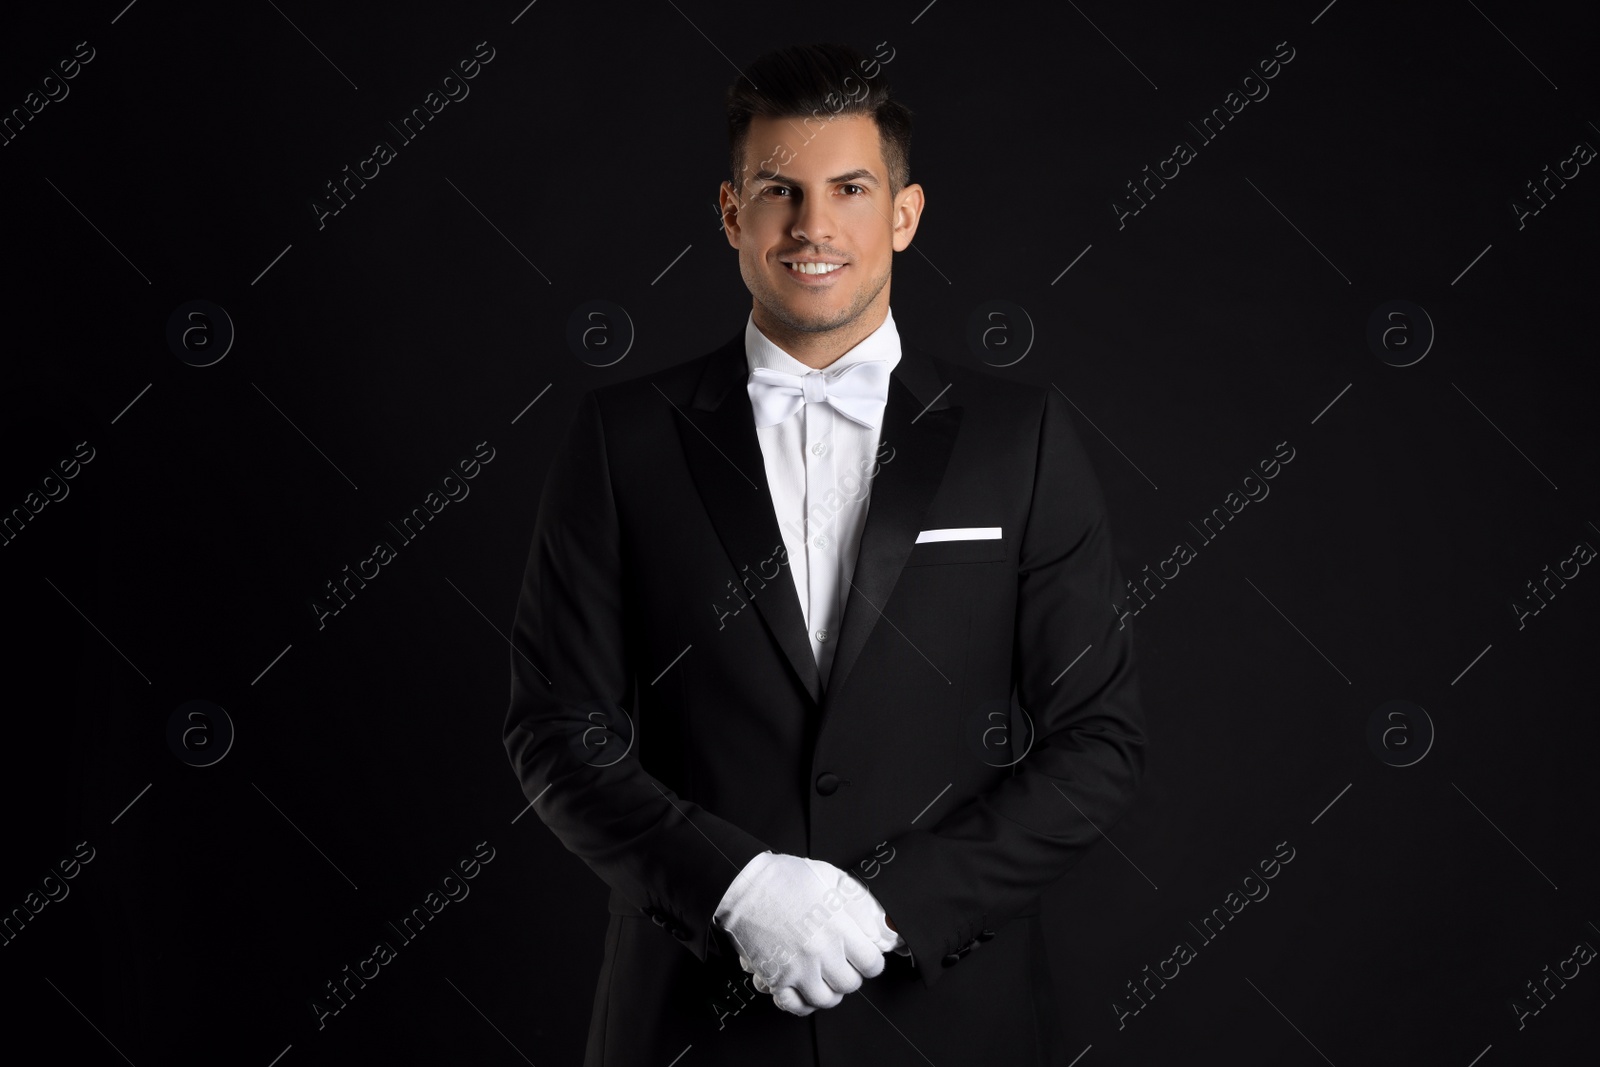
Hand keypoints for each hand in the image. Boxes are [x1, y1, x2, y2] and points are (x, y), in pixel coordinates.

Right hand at [715, 852, 885, 1014]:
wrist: (742, 883)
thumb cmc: (784, 877)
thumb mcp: (831, 879)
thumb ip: (860, 904)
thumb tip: (881, 926)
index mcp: (838, 926)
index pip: (872, 964)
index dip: (870, 960)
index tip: (864, 956)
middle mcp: (820, 951)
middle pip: (850, 984)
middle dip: (849, 974)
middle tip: (840, 962)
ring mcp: (797, 967)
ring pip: (825, 999)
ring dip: (827, 990)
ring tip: (822, 976)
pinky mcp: (775, 977)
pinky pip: (796, 1005)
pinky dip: (802, 1001)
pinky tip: (802, 987)